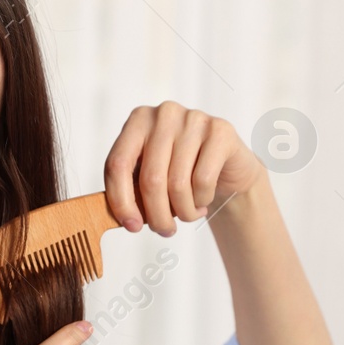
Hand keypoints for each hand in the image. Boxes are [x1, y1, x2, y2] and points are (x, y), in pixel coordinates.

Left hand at [104, 101, 265, 237]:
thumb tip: (123, 219)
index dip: (121, 201)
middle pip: (150, 179)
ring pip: (177, 184)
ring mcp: (193, 119)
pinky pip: (203, 181)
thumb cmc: (181, 174)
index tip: (131, 226)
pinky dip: (201, 201)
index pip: (117, 164)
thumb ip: (130, 191)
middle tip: (164, 230)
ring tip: (187, 214)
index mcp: (138, 120)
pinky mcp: (220, 131)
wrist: (226, 169)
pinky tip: (203, 200)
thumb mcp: (149, 179)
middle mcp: (164, 114)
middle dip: (157, 216)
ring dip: (182, 212)